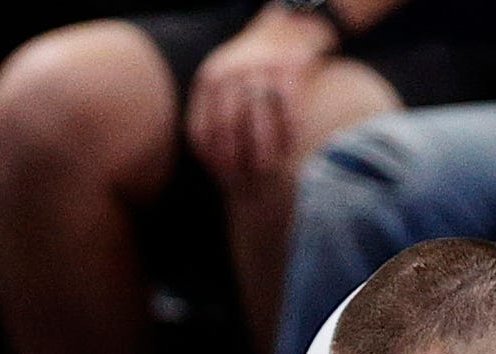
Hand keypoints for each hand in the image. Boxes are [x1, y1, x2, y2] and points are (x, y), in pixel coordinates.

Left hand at [185, 6, 337, 180]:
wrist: (288, 27)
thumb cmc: (257, 66)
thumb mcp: (227, 78)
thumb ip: (217, 109)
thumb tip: (215, 161)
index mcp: (210, 78)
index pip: (203, 127)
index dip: (212, 159)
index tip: (224, 179)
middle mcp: (229, 72)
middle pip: (228, 128)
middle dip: (238, 161)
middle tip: (249, 184)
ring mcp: (259, 71)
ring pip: (258, 123)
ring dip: (265, 153)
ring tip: (270, 171)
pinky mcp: (288, 71)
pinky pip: (288, 113)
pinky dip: (290, 135)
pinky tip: (291, 150)